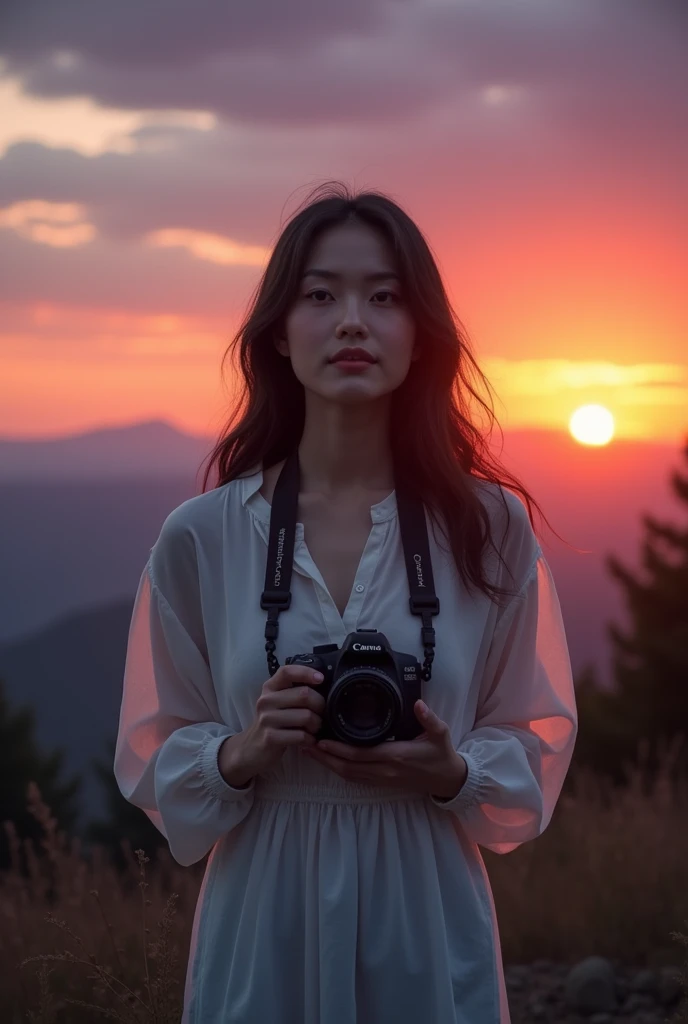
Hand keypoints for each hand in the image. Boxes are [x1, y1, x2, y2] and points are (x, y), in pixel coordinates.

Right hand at [219, 664, 325, 786]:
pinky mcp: (270, 737)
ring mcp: (266, 719)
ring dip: (316, 724)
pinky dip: (310, 739)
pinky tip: (308, 740)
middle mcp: (266, 700)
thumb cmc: (274, 723)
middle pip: (304, 694)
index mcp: (270, 688)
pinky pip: (301, 735)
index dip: (306, 672)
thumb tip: (322, 684)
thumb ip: (295, 692)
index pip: (287, 672)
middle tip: (322, 714)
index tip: (321, 679)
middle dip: (320, 705)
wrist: (252, 749)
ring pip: (306, 716)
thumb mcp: (280, 703)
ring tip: (314, 729)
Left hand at [303, 700, 467, 799]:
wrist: (447, 780)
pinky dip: (339, 770)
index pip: (361, 754)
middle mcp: (385, 770)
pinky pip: (355, 778)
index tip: (321, 740)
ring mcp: (382, 779)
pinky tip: (328, 761)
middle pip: (348, 767)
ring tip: (310, 751)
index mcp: (396, 756)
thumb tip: (418, 703)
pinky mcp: (381, 782)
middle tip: (305, 744)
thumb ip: (429, 718)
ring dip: (328, 764)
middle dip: (325, 757)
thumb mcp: (441, 734)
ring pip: (348, 775)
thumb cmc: (442, 755)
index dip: (339, 749)